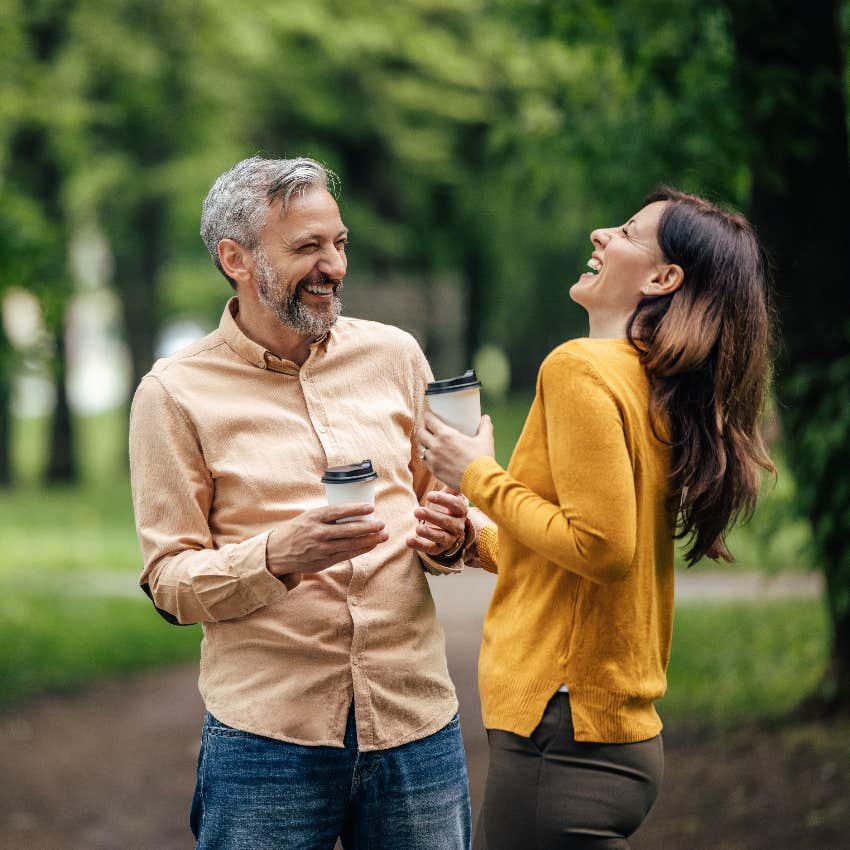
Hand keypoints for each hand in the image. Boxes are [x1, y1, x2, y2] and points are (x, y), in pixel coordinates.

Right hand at [266, 504, 388, 576]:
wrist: (277, 553)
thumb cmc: (297, 530)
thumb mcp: (308, 517)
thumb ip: (328, 515)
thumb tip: (354, 511)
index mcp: (313, 517)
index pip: (338, 511)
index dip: (356, 509)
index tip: (371, 507)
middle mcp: (318, 533)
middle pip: (348, 530)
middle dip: (368, 527)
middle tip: (382, 524)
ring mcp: (321, 549)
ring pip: (350, 544)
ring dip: (369, 540)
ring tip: (383, 535)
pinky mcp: (324, 561)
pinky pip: (347, 555)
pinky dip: (361, 550)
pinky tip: (371, 545)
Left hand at [406, 489, 468, 556]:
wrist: (450, 530)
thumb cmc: (447, 508)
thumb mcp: (450, 497)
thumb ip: (450, 488)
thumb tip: (450, 474)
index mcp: (461, 511)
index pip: (455, 505)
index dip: (443, 500)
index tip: (429, 495)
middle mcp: (458, 526)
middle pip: (447, 522)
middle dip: (431, 516)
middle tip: (416, 511)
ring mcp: (450, 538)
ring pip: (441, 537)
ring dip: (428, 532)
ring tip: (417, 528)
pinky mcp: (440, 548)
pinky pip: (431, 548)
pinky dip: (420, 545)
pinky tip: (409, 540)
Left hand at [417, 411, 494, 490]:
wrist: (480, 482)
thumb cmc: (482, 459)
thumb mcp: (485, 440)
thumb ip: (485, 426)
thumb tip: (486, 417)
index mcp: (446, 435)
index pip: (429, 420)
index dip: (427, 415)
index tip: (429, 414)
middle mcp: (436, 446)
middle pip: (420, 433)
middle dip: (423, 428)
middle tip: (428, 427)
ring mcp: (434, 460)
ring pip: (421, 447)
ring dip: (423, 443)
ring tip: (429, 441)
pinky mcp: (434, 471)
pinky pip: (425, 461)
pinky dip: (427, 456)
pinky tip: (432, 455)